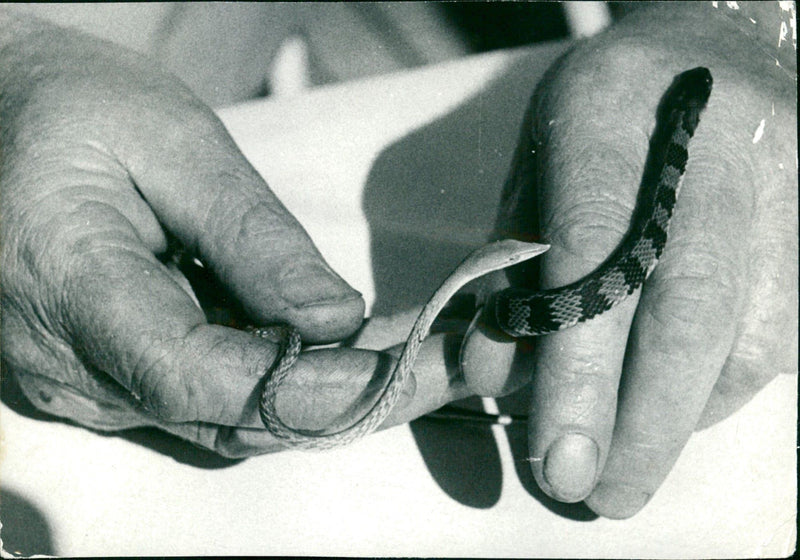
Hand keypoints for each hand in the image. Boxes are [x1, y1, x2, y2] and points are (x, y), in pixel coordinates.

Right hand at [0, 12, 467, 456]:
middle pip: (226, 418)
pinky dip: (274, 380)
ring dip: (318, 392)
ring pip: (223, 421)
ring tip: (400, 345)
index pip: (199, 376)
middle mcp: (66, 360)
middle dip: (345, 398)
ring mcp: (80, 380)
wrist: (2, 115)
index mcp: (69, 283)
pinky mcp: (103, 377)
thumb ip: (252, 236)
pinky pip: (203, 402)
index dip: (310, 387)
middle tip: (442, 361)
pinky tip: (321, 341)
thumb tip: (334, 318)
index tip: (406, 367)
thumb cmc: (75, 107)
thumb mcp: (173, 140)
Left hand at [461, 2, 796, 517]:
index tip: (559, 459)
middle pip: (690, 317)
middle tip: (599, 494)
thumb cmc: (606, 113)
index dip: (577, 372)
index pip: (594, 263)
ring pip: (748, 345)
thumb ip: (513, 266)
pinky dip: (726, 385)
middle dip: (644, 428)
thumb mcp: (535, 167)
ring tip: (633, 439)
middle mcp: (712, 159)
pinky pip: (783, 338)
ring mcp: (786, 190)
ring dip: (685, 414)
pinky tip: (686, 388)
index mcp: (610, 124)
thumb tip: (499, 372)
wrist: (721, 39)